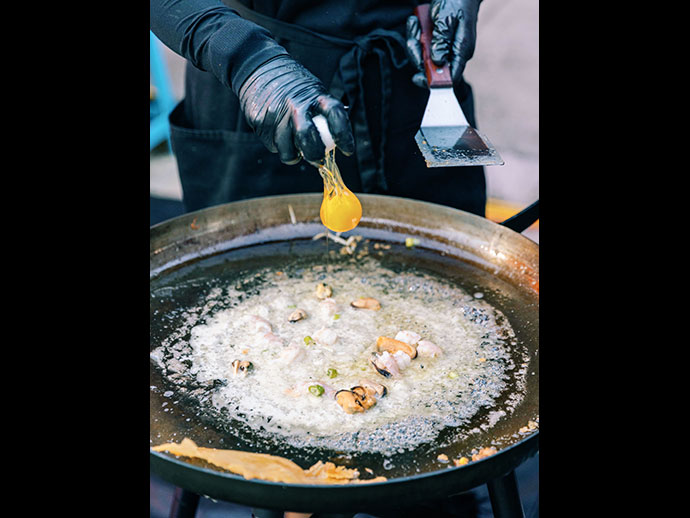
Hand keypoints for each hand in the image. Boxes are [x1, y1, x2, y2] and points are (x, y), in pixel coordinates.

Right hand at [237, 55, 353, 165]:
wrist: (258, 67)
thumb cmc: (291, 83)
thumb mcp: (312, 89)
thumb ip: (323, 111)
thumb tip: (336, 139)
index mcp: (314, 95)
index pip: (336, 116)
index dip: (344, 136)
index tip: (348, 152)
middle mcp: (296, 104)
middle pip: (308, 139)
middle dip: (315, 156)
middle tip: (319, 162)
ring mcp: (276, 114)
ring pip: (288, 150)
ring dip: (294, 155)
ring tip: (295, 147)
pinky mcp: (260, 122)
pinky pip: (273, 146)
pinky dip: (278, 146)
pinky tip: (278, 133)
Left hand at [405, 0, 481, 87]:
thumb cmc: (457, 0)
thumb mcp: (447, 19)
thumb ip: (442, 41)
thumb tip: (437, 61)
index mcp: (462, 50)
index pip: (451, 77)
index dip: (434, 82)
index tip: (418, 77)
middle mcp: (454, 52)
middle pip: (431, 68)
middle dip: (417, 55)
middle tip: (414, 39)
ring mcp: (445, 47)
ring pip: (423, 56)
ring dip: (414, 41)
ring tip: (414, 23)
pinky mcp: (437, 41)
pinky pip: (421, 45)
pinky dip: (415, 34)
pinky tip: (415, 22)